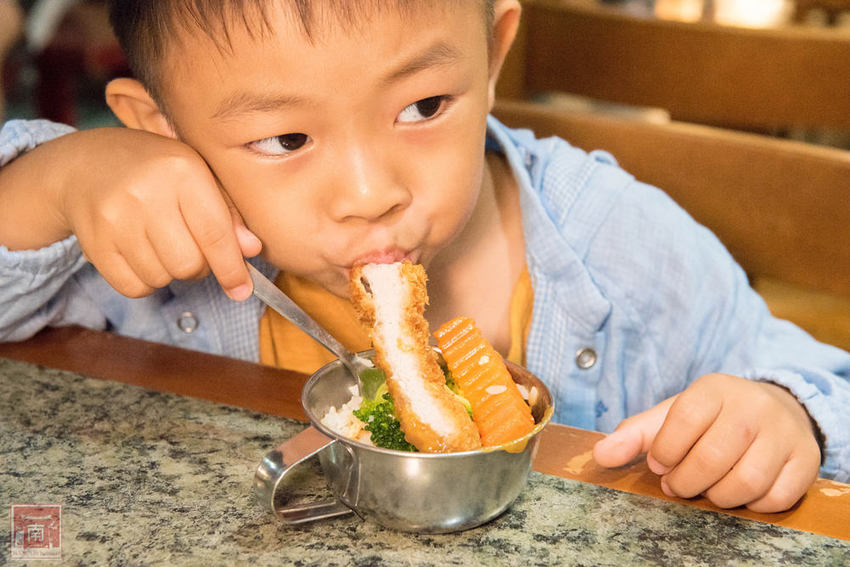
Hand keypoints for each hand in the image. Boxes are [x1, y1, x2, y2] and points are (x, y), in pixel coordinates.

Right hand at [0, 127, 260, 299]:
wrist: (85, 165)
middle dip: (199, 268)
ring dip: (170, 273)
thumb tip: (252, 250)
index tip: (242, 290)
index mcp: (181, 170)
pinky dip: (145, 282)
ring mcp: (115, 219)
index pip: (214, 233)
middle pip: (188, 264)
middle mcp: (146, 192)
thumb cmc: (156, 172)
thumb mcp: (197, 176)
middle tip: (192, 250)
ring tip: (163, 245)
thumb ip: (228, 212)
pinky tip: (142, 255)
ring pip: (162, 278)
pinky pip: (133, 287)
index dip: (232, 269)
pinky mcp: (94, 243)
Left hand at [592, 373, 820, 512]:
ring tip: (706, 489)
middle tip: (677, 485)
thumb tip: (599, 455)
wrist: (774, 408)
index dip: (665, 451)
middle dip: (686, 482)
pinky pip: (775, 497)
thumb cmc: (712, 417)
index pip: (682, 422)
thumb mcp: (672, 415)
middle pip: (712, 458)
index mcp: (714, 389)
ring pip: (745, 482)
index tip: (659, 463)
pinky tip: (738, 492)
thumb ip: (635, 434)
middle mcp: (752, 406)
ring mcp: (783, 433)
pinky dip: (751, 505)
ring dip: (717, 496)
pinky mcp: (805, 460)